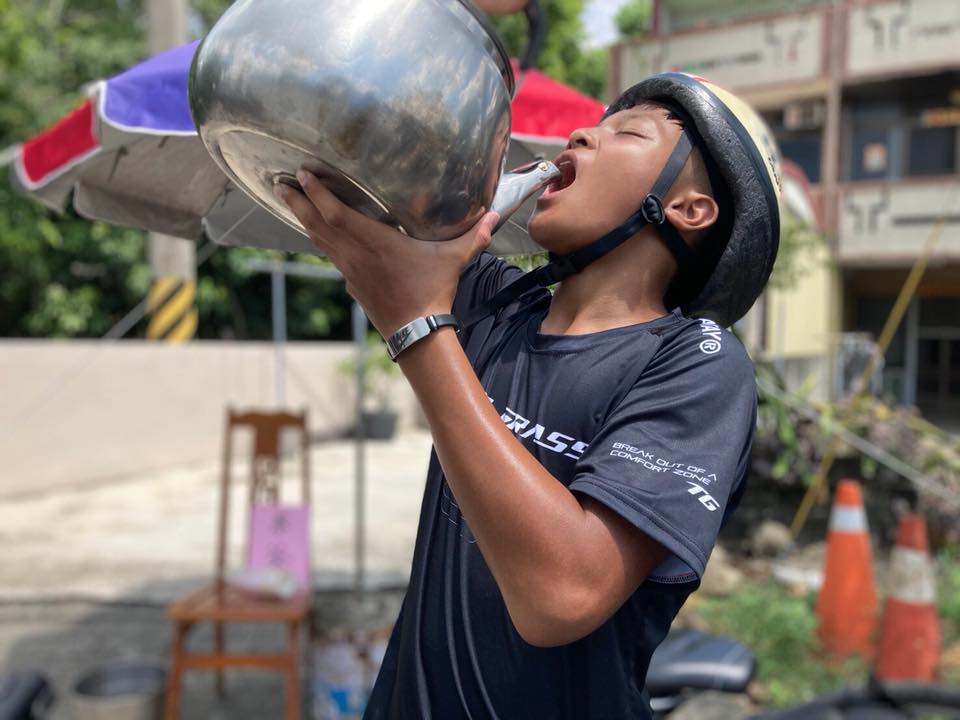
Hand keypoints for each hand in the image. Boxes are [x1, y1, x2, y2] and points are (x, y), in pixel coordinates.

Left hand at [275, 169, 498, 337]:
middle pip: (316, 225)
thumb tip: (495, 214)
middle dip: (296, 202)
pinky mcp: (352, 284)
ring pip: (319, 240)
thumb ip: (473, 236)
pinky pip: (330, 255)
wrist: (417, 334)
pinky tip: (316, 231)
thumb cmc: (433, 293)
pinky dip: (319, 239)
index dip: (316, 194)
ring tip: (288, 198)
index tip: (302, 174)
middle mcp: (356, 256)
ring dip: (302, 218)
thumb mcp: (454, 260)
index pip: (336, 215)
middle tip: (278, 181)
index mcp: (376, 244)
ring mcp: (350, 271)